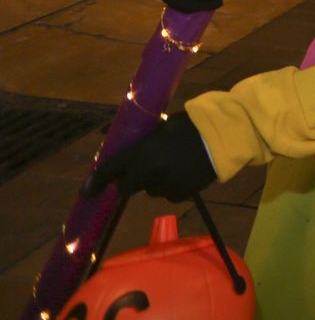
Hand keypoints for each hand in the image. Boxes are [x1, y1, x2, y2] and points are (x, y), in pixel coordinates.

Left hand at [89, 114, 215, 200]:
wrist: (223, 138)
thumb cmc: (192, 125)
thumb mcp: (163, 127)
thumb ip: (145, 140)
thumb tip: (127, 141)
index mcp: (140, 154)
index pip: (109, 170)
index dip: (95, 182)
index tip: (86, 192)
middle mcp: (148, 173)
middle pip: (127, 187)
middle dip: (130, 181)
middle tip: (141, 171)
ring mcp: (165, 186)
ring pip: (150, 190)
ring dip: (154, 182)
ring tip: (172, 166)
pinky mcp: (181, 194)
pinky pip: (169, 194)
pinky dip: (172, 186)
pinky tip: (184, 173)